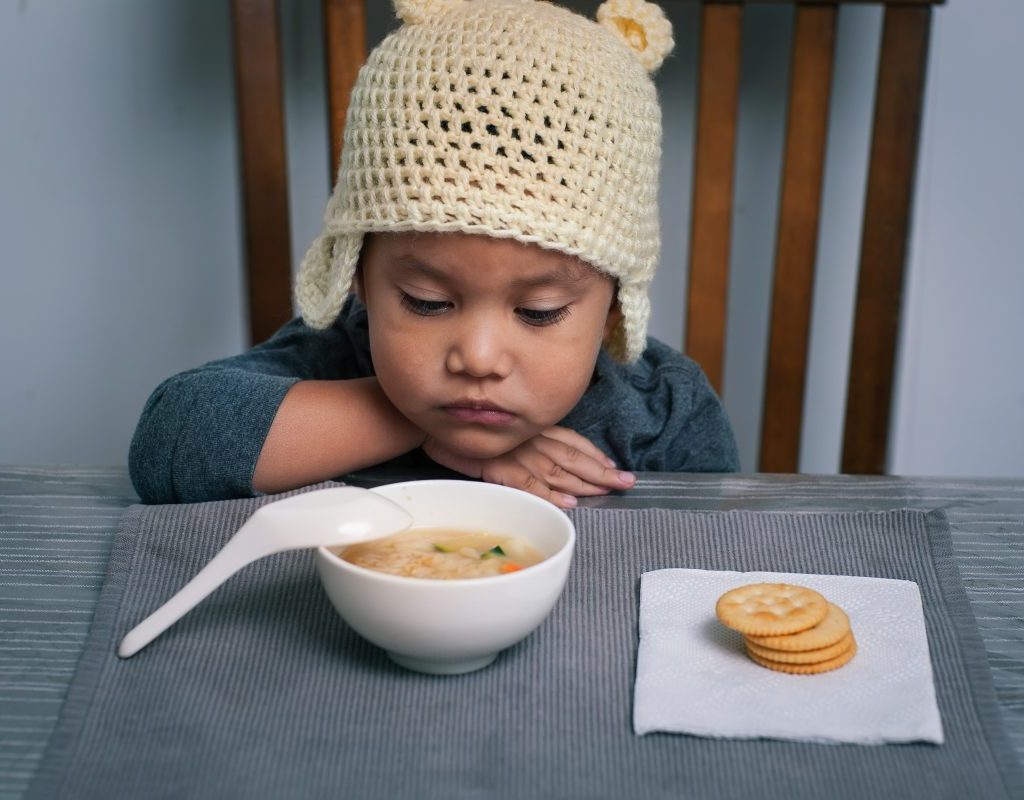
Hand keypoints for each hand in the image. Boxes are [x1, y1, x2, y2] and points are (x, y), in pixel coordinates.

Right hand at [422, 426, 635, 508]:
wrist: (428, 424)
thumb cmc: (464, 427)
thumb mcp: (500, 429)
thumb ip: (522, 440)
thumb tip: (543, 461)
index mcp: (531, 427)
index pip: (570, 441)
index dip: (594, 454)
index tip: (614, 466)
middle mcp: (528, 438)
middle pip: (572, 457)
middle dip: (601, 471)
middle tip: (627, 483)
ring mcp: (514, 453)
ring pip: (558, 471)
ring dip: (585, 483)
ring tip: (608, 492)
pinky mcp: (498, 468)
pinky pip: (530, 484)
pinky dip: (551, 494)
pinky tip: (569, 502)